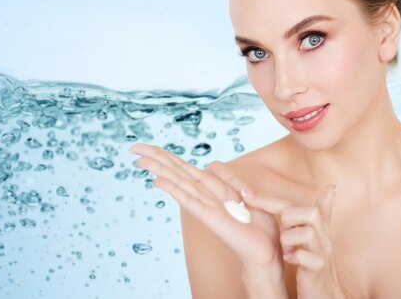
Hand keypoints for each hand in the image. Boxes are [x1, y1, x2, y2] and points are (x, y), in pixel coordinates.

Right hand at [128, 143, 284, 269]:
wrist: (266, 252)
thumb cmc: (258, 228)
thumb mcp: (247, 195)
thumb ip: (229, 179)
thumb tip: (212, 163)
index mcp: (213, 189)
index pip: (185, 168)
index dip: (167, 157)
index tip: (147, 147)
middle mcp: (205, 196)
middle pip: (177, 172)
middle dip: (156, 159)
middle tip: (133, 148)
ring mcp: (205, 207)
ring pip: (179, 183)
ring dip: (160, 170)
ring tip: (140, 159)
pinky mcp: (210, 218)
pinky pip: (190, 201)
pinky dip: (174, 190)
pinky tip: (158, 181)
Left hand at [241, 185, 350, 298]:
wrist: (325, 294)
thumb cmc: (316, 264)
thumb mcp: (317, 237)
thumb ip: (322, 212)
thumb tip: (331, 187)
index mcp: (319, 227)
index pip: (294, 205)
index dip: (269, 201)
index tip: (246, 197)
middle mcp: (323, 237)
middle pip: (309, 213)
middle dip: (288, 219)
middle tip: (282, 235)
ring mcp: (322, 253)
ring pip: (308, 233)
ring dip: (290, 239)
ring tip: (287, 251)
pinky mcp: (318, 269)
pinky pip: (307, 257)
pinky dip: (295, 257)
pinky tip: (290, 260)